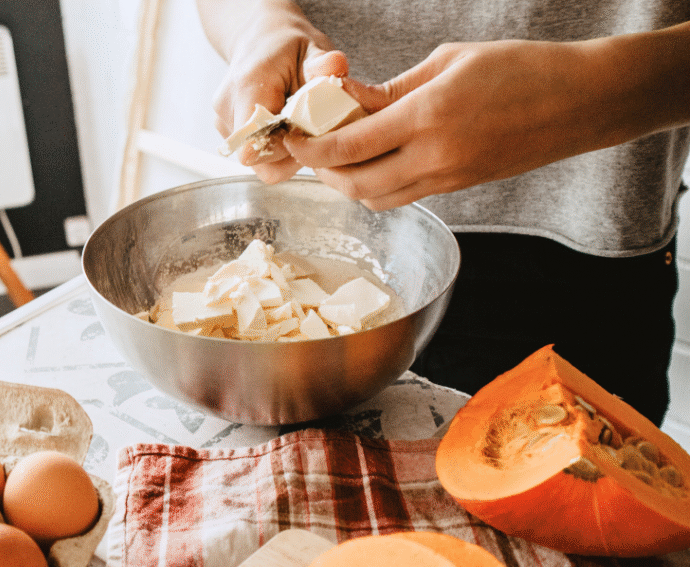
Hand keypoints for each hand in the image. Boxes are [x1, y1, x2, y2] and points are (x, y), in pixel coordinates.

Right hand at [198, 1, 349, 182]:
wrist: (259, 40)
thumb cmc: (287, 46)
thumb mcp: (311, 47)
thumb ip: (323, 62)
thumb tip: (336, 67)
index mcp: (248, 86)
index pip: (256, 143)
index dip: (287, 148)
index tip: (309, 131)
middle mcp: (228, 107)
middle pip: (258, 158)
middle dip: (290, 152)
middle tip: (311, 130)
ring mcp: (223, 122)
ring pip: (257, 161)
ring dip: (284, 153)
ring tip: (299, 126)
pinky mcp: (226, 132)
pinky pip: (254, 155)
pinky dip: (275, 148)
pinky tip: (286, 126)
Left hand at [284, 31, 689, 210]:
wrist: (581, 103)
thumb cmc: (520, 69)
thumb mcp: (447, 62)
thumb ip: (390, 89)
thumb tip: (345, 101)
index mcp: (427, 118)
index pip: (346, 146)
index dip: (309, 145)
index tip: (291, 134)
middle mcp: (433, 158)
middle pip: (353, 184)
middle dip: (322, 169)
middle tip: (309, 146)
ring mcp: (446, 179)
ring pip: (375, 199)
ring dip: (347, 182)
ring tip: (338, 154)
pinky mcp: (456, 188)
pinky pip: (402, 197)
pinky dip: (376, 185)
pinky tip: (373, 160)